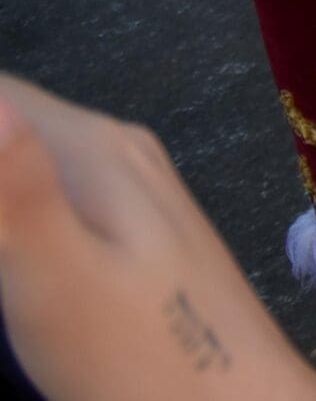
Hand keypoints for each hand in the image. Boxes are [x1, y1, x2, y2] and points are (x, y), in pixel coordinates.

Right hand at [0, 76, 315, 400]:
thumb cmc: (141, 357)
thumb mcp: (56, 278)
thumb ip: (16, 189)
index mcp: (95, 147)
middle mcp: (118, 149)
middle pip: (10, 119)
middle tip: (7, 267)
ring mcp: (133, 185)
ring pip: (28, 158)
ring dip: (10, 196)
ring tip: (14, 270)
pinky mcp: (132, 226)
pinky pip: (51, 193)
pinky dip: (23, 220)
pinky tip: (20, 268)